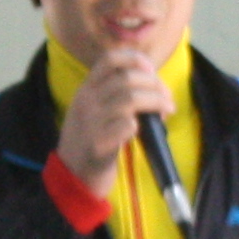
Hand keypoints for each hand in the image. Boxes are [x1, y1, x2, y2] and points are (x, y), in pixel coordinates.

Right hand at [51, 48, 169, 192]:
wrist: (72, 178)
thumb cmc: (90, 143)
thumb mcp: (92, 111)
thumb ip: (113, 95)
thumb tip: (151, 85)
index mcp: (86, 90)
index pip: (109, 59)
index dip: (135, 59)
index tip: (151, 70)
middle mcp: (86, 102)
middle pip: (127, 79)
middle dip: (154, 84)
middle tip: (167, 97)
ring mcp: (91, 123)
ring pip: (130, 99)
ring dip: (156, 102)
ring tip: (167, 110)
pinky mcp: (99, 146)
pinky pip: (127, 126)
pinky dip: (141, 125)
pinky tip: (143, 132)